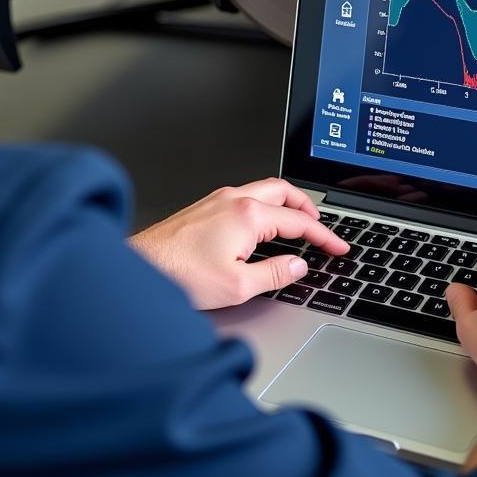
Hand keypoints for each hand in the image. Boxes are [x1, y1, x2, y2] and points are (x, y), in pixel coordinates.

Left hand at [128, 178, 349, 309]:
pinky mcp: (204, 206)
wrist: (138, 268)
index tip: (338, 247)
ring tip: (297, 223)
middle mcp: (233, 199)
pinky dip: (265, 206)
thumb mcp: (237, 286)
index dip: (324, 236)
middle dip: (308, 207)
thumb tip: (298, 265)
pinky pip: (246, 196)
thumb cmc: (177, 275)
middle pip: (284, 191)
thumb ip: (275, 273)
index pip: (298, 221)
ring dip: (286, 204)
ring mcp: (217, 199)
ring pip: (264, 190)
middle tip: (322, 226)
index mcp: (247, 215)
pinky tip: (262, 225)